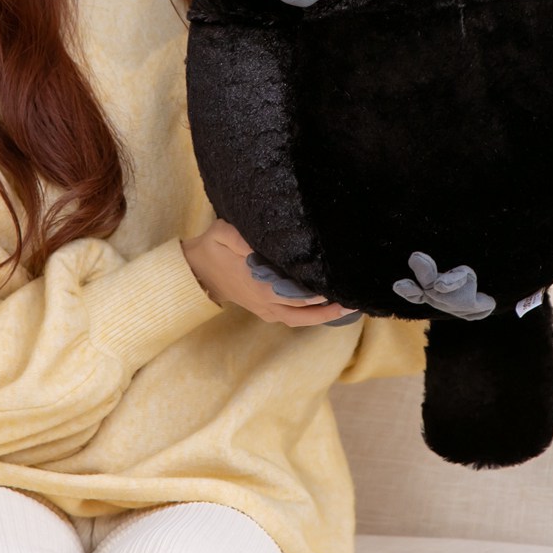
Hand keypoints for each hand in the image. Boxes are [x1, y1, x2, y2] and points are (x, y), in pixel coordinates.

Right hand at [181, 220, 353, 326]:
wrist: (198, 271)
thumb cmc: (213, 248)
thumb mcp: (221, 234)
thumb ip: (238, 236)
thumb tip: (257, 242)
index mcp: (258, 285)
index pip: (294, 294)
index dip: (316, 294)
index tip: (337, 287)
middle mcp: (265, 301)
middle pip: (303, 311)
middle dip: (329, 307)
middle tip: (353, 299)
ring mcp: (266, 309)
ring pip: (300, 319)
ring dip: (324, 316)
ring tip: (349, 307)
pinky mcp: (266, 310)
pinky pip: (293, 318)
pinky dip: (311, 316)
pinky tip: (329, 307)